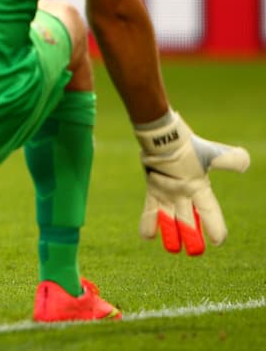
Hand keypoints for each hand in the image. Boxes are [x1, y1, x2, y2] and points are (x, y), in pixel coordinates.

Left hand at [134, 110, 249, 255]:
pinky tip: (147, 236)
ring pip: (170, 218)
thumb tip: (245, 162)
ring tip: (172, 250)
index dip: (214, 226)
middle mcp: (185, 195)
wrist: (164, 138)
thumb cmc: (189, 147)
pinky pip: (151, 209)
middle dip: (192, 236)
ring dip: (171, 234)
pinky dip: (149, 222)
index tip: (218, 241)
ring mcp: (168, 193)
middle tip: (195, 252)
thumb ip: (229, 160)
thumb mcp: (211, 154)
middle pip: (189, 220)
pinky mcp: (154, 189)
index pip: (210, 211)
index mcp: (200, 189)